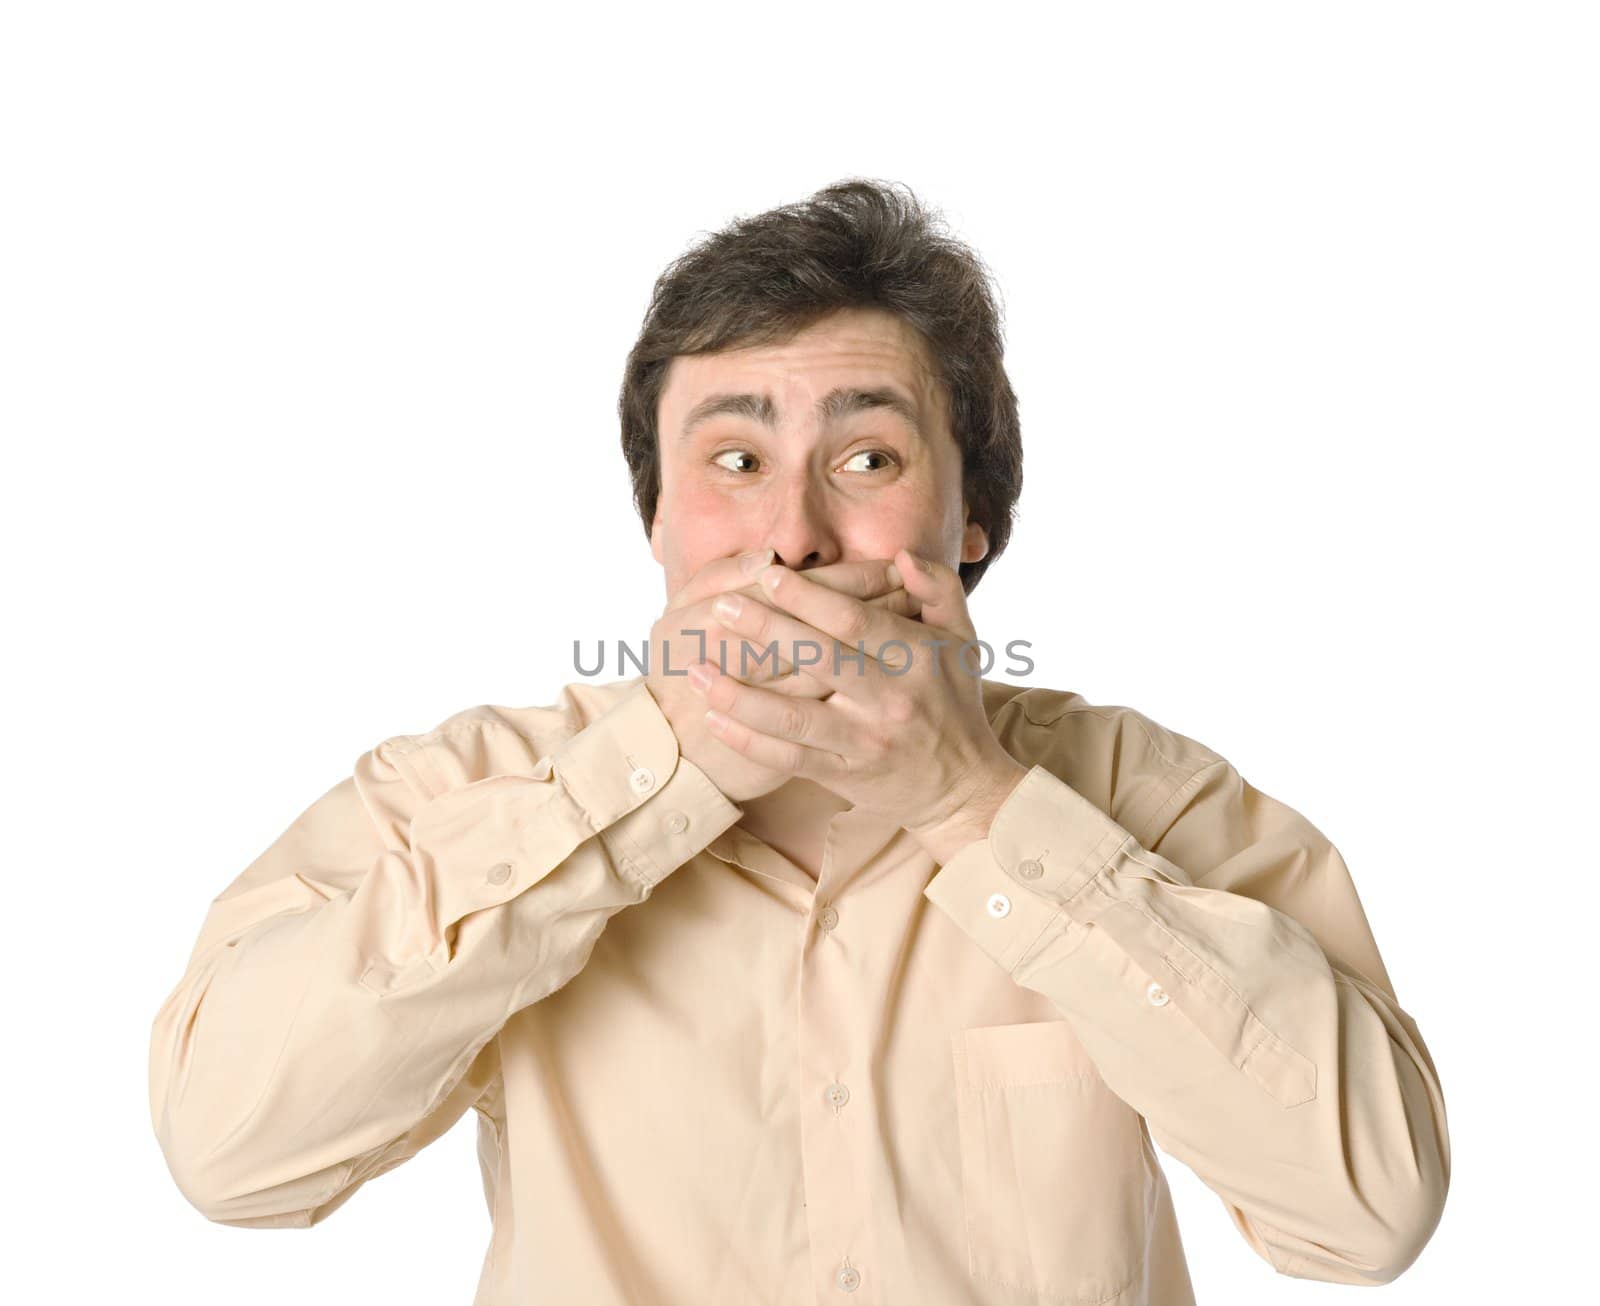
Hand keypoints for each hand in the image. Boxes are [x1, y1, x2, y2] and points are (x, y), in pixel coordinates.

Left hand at [683, 547, 1029, 857]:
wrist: (962, 786)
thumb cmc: (952, 700)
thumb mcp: (961, 639)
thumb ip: (937, 589)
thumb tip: (901, 556)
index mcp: (916, 657)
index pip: (853, 620)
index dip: (806, 596)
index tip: (764, 572)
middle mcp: (890, 699)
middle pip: (817, 660)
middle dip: (763, 631)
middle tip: (718, 608)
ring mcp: (864, 741)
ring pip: (793, 717)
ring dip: (738, 695)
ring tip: (696, 670)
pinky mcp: (844, 774)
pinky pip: (788, 758)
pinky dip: (748, 740)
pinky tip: (714, 719)